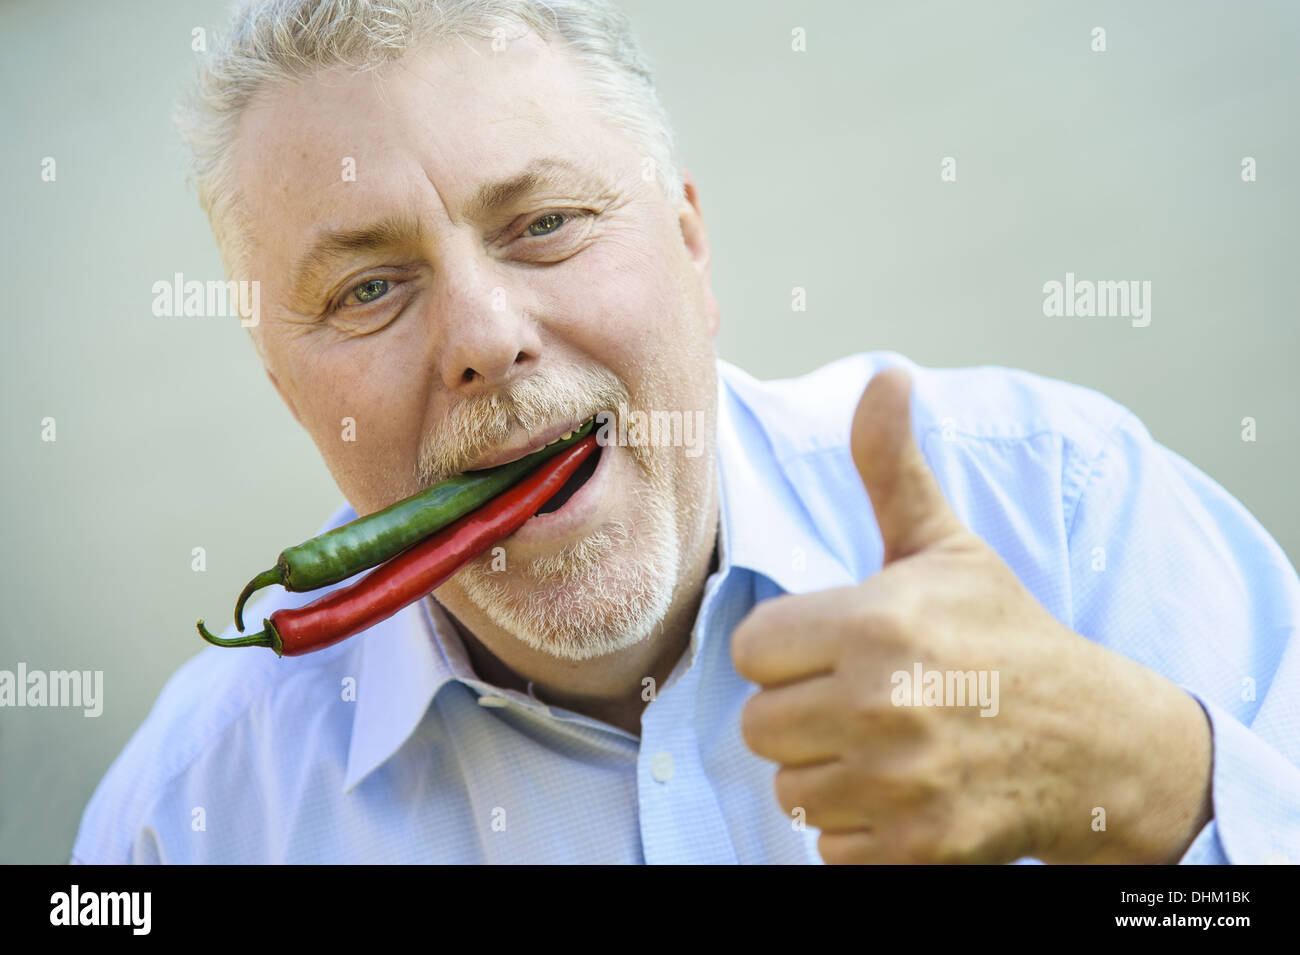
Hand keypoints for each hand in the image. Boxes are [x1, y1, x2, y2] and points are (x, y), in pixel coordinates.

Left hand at [731, 368, 1212, 863]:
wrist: (1093, 740)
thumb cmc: (1004, 634)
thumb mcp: (945, 546)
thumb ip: (890, 468)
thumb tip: (884, 376)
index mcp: (874, 622)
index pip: (751, 652)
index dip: (787, 651)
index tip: (833, 647)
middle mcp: (881, 704)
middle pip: (760, 725)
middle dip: (800, 713)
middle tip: (858, 698)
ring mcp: (899, 783)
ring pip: (790, 788)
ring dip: (825, 772)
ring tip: (881, 744)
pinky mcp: (916, 846)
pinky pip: (828, 845)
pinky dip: (856, 828)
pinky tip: (899, 791)